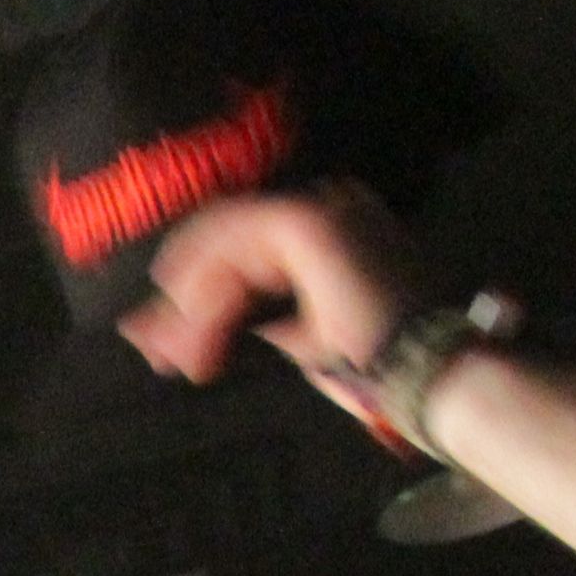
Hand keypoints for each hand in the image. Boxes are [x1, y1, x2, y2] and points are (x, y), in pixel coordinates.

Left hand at [117, 184, 427, 398]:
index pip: (243, 244)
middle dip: (180, 300)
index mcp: (329, 228)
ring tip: (177, 354)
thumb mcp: (292, 335)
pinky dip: (207, 293)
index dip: (195, 288)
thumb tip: (173, 333)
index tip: (160, 340)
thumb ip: (242, 321)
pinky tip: (195, 328)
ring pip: (223, 248)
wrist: (424, 370)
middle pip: (226, 242)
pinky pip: (233, 253)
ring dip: (190, 306)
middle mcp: (328, 206)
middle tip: (151, 347)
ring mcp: (320, 210)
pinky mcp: (306, 227)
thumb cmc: (372, 361)